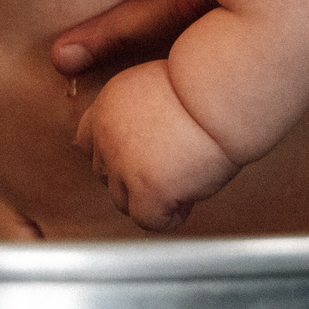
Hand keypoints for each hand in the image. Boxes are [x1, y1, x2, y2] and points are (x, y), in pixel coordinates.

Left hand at [73, 60, 237, 232]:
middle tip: (169, 168)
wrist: (221, 96)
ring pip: (122, 201)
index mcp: (107, 105)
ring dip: (150, 198)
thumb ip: (136, 114)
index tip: (138, 157)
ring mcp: (123, 164)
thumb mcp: (154, 87)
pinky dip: (170, 216)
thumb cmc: (203, 89)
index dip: (114, 154)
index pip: (88, 142)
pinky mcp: (146, 189)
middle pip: (104, 174)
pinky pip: (148, 221)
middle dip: (133, 177)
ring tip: (182, 180)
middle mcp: (106, 135)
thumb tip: (140, 142)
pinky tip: (189, 197)